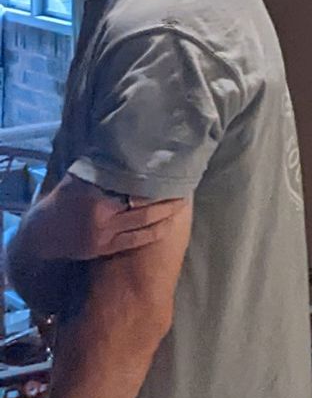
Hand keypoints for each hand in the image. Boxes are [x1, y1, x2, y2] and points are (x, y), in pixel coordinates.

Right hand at [16, 180, 183, 266]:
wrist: (40, 234)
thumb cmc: (60, 200)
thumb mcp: (76, 179)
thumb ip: (99, 168)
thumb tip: (120, 148)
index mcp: (96, 197)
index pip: (131, 187)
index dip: (152, 180)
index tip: (170, 170)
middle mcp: (103, 217)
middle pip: (143, 207)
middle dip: (165, 199)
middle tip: (184, 187)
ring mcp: (105, 236)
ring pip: (143, 224)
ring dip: (165, 214)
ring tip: (182, 203)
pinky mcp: (105, 249)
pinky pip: (136, 241)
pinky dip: (154, 233)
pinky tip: (168, 225)